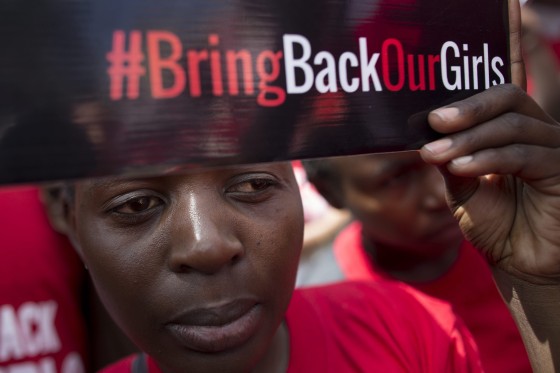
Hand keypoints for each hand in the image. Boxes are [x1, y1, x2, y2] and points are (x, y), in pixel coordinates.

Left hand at [419, 0, 559, 284]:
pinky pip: (523, 155)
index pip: (499, 97)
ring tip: (435, 154)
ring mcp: (555, 150)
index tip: (432, 110)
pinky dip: (487, 158)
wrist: (519, 263)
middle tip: (434, 121)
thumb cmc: (495, 224)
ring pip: (512, 127)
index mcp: (516, 132)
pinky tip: (459, 167)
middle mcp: (540, 134)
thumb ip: (451, 159)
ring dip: (468, 140)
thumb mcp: (463, 188)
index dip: (470, 95)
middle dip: (468, 110)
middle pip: (510, 100)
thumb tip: (427, 134)